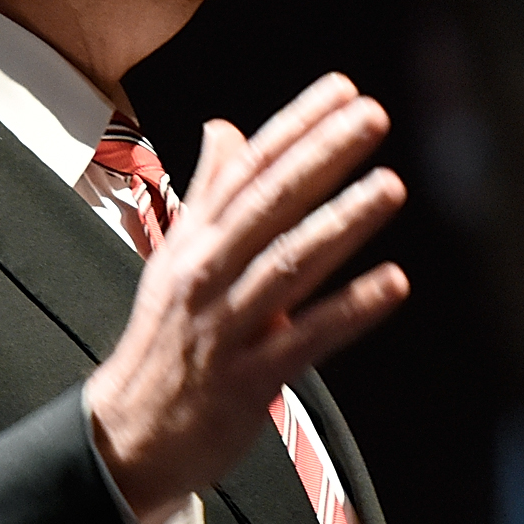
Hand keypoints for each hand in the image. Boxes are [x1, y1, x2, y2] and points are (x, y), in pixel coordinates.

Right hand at [84, 76, 409, 523]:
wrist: (129, 435)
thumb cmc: (166, 339)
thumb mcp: (178, 256)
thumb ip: (211, 192)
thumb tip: (226, 127)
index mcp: (195, 240)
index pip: (249, 169)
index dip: (295, 126)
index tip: (343, 87)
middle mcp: (206, 274)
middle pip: (266, 205)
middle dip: (319, 156)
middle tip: (372, 115)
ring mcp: (225, 327)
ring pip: (285, 265)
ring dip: (339, 224)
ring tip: (390, 186)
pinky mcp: (247, 381)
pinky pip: (303, 339)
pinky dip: (348, 310)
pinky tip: (394, 284)